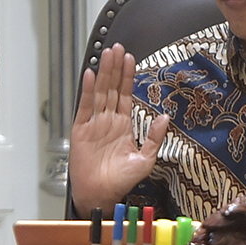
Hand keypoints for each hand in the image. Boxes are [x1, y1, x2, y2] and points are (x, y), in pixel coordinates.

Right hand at [69, 43, 168, 216]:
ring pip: (100, 92)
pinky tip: (90, 76)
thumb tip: (164, 117)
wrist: (101, 195)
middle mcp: (108, 121)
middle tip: (118, 49)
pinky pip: (84, 106)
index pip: (126, 94)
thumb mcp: (146, 159)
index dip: (128, 76)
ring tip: (107, 55)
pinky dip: (87, 90)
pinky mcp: (81, 130)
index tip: (130, 59)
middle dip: (116, 68)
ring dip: (103, 73)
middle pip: (112, 88)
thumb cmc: (120, 181)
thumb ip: (155, 137)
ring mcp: (94, 123)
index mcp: (123, 125)